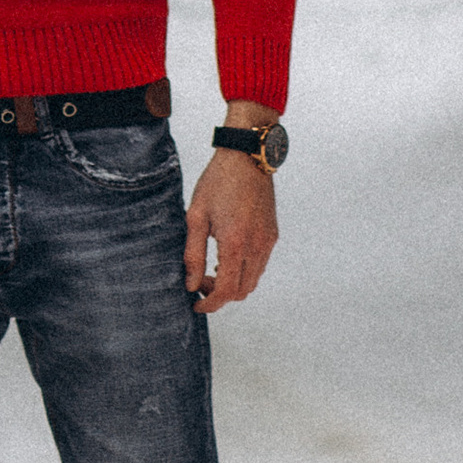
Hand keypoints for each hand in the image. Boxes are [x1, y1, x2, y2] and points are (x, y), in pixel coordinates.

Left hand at [184, 148, 276, 311]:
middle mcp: (256, 246)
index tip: (196, 305)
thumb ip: (192, 254)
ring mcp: (268, 241)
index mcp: (235, 243)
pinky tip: (226, 257)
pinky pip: (260, 266)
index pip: (226, 291)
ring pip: (253, 281)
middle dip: (220, 295)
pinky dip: (244, 272)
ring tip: (211, 270)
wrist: (246, 158)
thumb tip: (190, 284)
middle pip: (242, 291)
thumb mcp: (195, 216)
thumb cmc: (217, 182)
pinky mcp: (273, 235)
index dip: (210, 304)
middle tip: (199, 283)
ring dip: (233, 284)